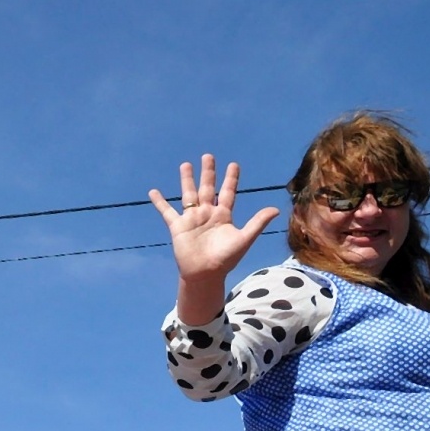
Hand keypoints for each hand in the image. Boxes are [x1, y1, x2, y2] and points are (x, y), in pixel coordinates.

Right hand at [149, 155, 279, 283]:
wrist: (205, 274)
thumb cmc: (226, 259)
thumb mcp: (244, 239)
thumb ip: (257, 223)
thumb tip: (276, 209)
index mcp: (223, 216)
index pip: (228, 192)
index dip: (231, 179)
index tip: (233, 165)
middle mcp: (207, 214)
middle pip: (208, 188)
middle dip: (208, 172)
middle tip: (208, 156)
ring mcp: (192, 219)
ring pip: (188, 194)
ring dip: (187, 179)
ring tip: (185, 165)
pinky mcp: (178, 227)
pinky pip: (167, 212)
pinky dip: (160, 202)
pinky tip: (153, 192)